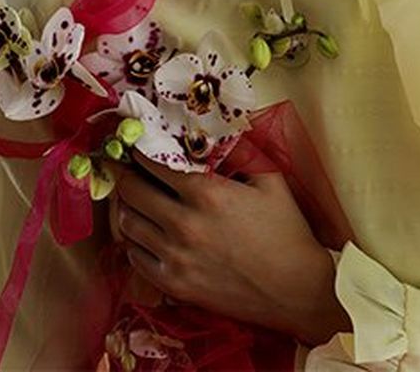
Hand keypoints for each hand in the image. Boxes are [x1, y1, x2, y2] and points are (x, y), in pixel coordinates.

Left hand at [112, 151, 350, 345]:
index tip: (135, 141)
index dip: (140, 149)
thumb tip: (216, 128)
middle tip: (124, 165)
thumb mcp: (269, 179)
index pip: (154, 163)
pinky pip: (135, 257)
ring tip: (133, 196)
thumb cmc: (286, 230)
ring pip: (128, 224)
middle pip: (132, 192)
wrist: (295, 290)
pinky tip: (143, 230)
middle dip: (124, 173)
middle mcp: (184, 225)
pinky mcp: (174, 285)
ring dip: (126, 205)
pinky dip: (133, 240)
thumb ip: (240, 150)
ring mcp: (176, 258)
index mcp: (207, 193)